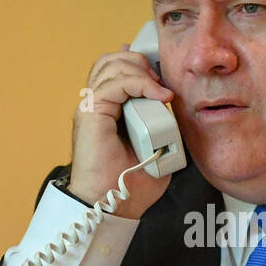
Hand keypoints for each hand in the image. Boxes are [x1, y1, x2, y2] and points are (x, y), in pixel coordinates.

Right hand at [69, 43, 175, 219]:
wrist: (112, 204)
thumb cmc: (130, 184)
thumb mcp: (156, 147)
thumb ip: (161, 125)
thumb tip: (174, 111)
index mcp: (108, 110)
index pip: (117, 70)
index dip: (138, 64)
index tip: (162, 75)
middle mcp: (97, 105)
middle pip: (112, 61)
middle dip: (140, 62)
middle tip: (161, 81)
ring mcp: (92, 108)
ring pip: (112, 66)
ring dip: (141, 71)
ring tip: (160, 89)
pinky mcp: (92, 113)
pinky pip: (115, 83)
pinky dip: (140, 83)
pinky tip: (159, 96)